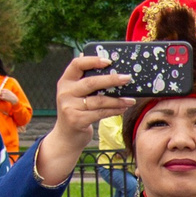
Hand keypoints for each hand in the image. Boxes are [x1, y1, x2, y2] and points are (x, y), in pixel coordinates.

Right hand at [38, 51, 134, 182]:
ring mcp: (69, 107)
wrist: (66, 136)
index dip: (92, 60)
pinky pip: (100, 113)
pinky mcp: (77, 120)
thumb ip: (86, 80)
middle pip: (91, 82)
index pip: (76, 64)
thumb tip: (107, 63)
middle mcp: (65, 92)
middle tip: (127, 78)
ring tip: (130, 100)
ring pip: (98, 100)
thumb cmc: (77, 110)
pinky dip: (114, 111)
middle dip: (112, 80)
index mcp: (65, 81)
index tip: (109, 61)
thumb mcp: (76, 93)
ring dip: (117, 100)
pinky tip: (123, 109)